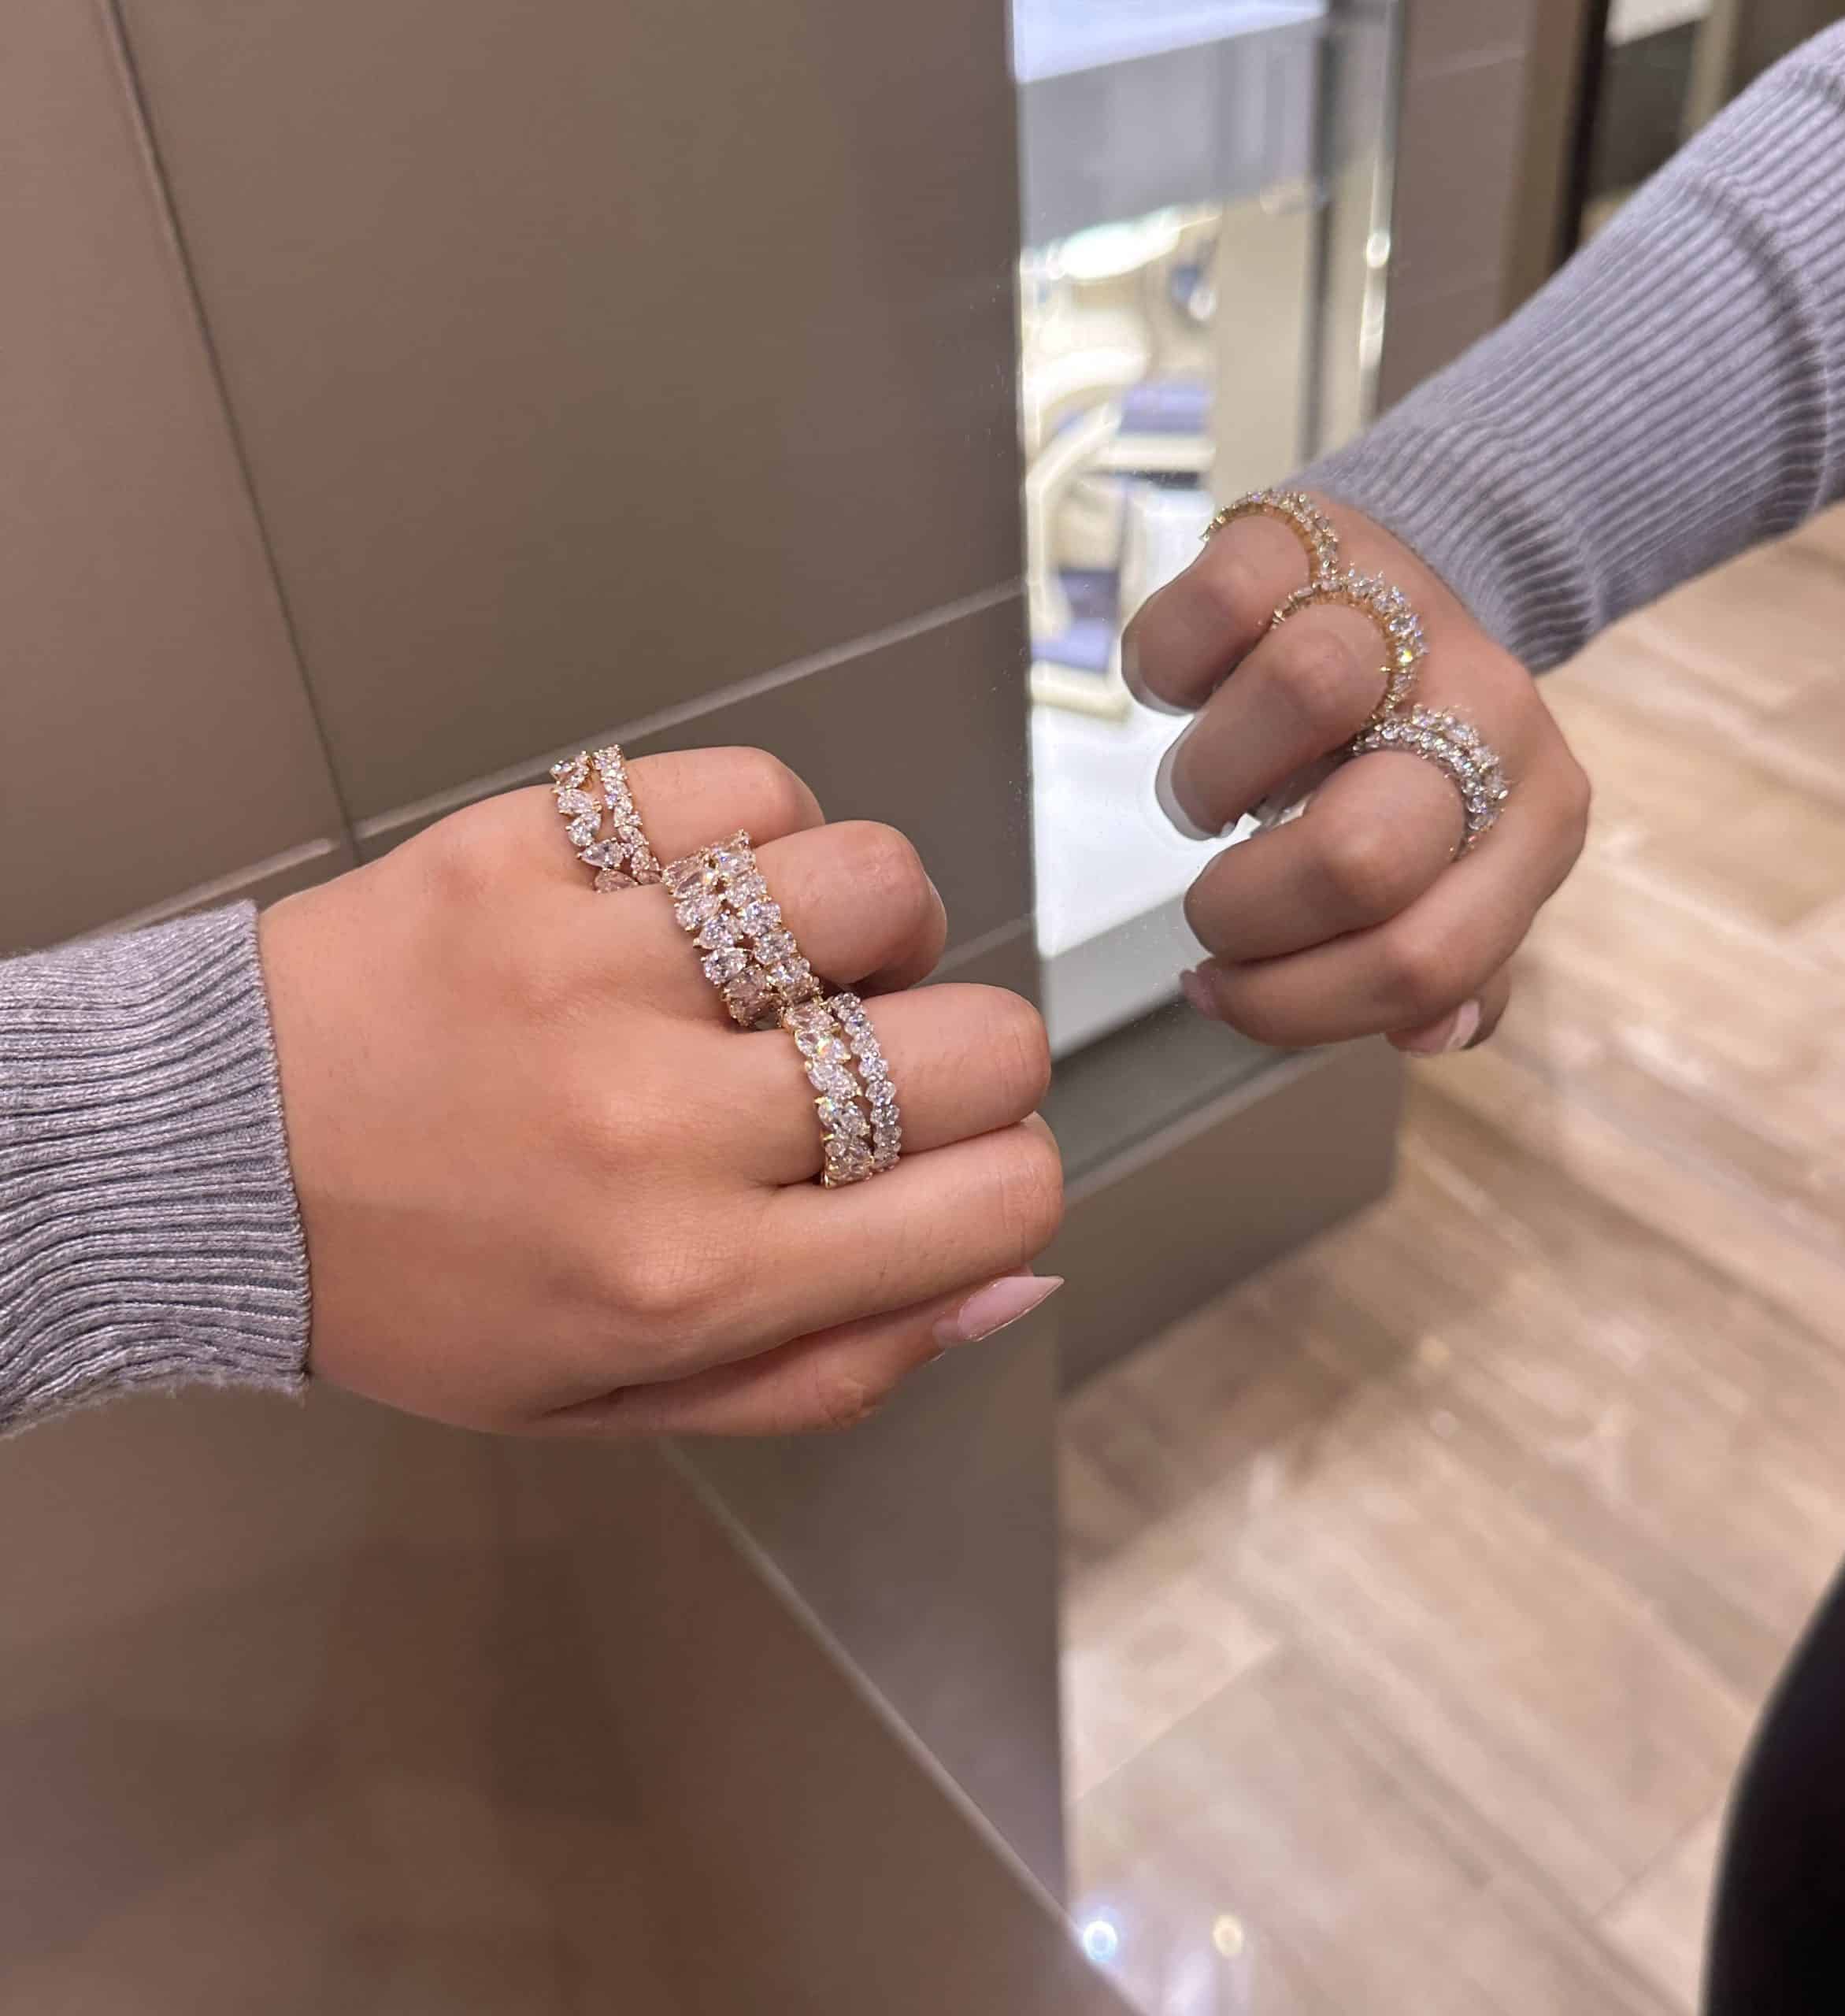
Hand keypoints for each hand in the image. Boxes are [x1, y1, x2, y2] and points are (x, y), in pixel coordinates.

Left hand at [258, 748, 1061, 1434]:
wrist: (206, 1161)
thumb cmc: (424, 1294)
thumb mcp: (622, 1399)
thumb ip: (836, 1363)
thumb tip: (1019, 1269)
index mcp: (697, 1280)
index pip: (1001, 1192)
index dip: (1007, 1170)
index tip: (945, 1158)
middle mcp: (666, 1126)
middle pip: (983, 1041)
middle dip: (969, 1056)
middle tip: (870, 1063)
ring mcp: (598, 968)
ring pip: (881, 885)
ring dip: (877, 929)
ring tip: (797, 962)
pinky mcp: (535, 848)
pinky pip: (751, 792)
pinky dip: (766, 836)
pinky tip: (712, 896)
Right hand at [1122, 491, 1590, 1051]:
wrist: (1413, 580)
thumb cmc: (1410, 763)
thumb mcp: (1457, 873)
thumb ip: (1448, 969)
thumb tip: (1426, 1037)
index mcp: (1534, 822)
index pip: (1423, 963)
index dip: (1292, 1007)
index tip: (1220, 990)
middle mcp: (1489, 713)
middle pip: (1361, 854)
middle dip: (1247, 911)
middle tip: (1215, 908)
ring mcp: (1399, 610)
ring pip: (1300, 696)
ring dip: (1207, 785)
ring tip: (1207, 800)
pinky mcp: (1306, 534)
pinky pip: (1209, 608)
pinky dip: (1169, 673)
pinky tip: (1189, 695)